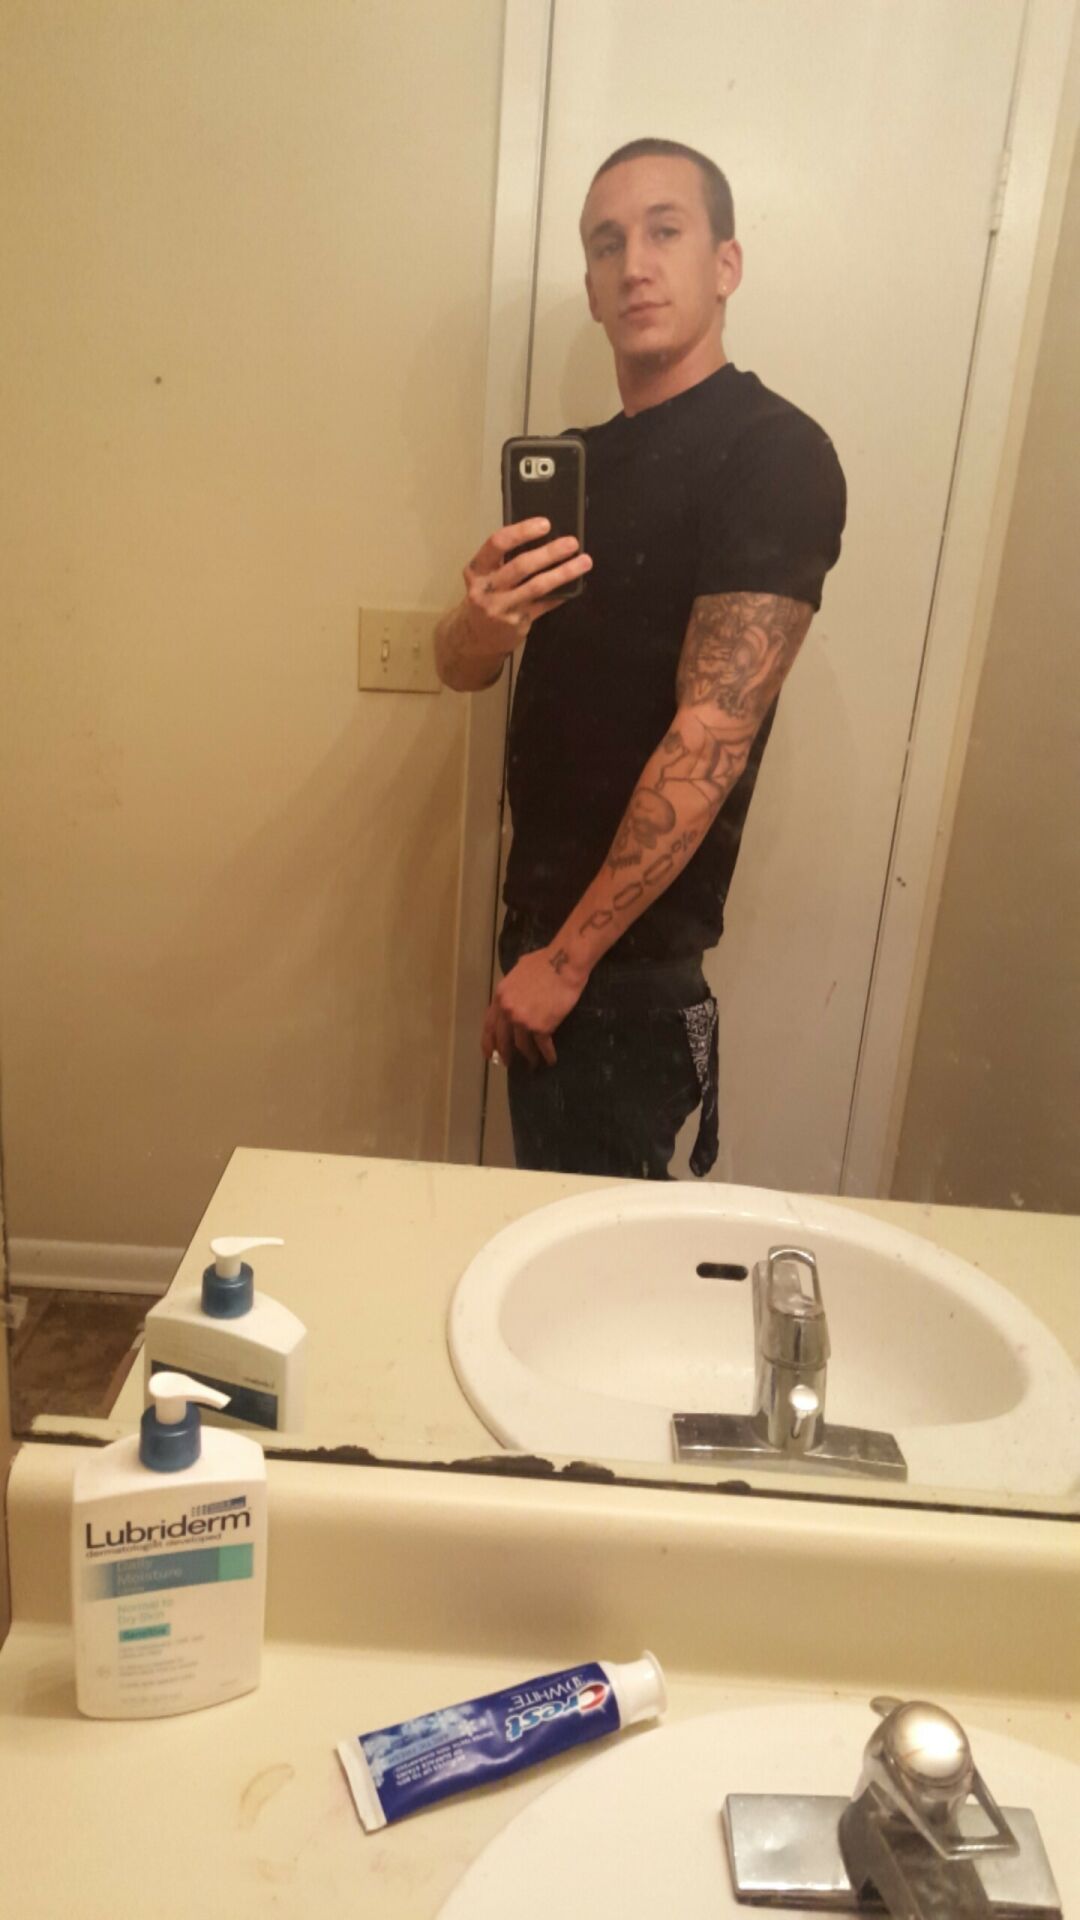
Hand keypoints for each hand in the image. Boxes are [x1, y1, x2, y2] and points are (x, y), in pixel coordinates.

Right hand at [463, 518, 591, 658]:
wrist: (476, 638)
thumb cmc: (485, 598)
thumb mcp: (485, 577)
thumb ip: (505, 560)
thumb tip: (544, 539)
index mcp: (477, 570)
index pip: (497, 543)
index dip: (522, 532)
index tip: (545, 524)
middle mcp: (487, 589)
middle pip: (521, 565)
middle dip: (549, 552)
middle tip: (572, 542)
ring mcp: (503, 608)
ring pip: (537, 586)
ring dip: (563, 573)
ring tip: (584, 561)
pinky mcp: (518, 623)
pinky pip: (545, 605)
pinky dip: (560, 594)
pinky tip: (574, 586)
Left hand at [482, 945, 588, 1069]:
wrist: (564, 963)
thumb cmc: (544, 961)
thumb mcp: (518, 970)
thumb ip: (512, 986)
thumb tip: (515, 990)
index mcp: (500, 996)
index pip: (489, 1025)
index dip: (488, 1042)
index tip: (489, 1054)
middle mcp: (508, 1011)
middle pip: (503, 1039)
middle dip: (505, 1054)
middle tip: (508, 1064)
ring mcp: (524, 1021)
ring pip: (522, 1045)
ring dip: (528, 1056)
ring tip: (531, 1064)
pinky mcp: (542, 1027)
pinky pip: (543, 1046)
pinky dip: (547, 1055)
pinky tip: (550, 1060)